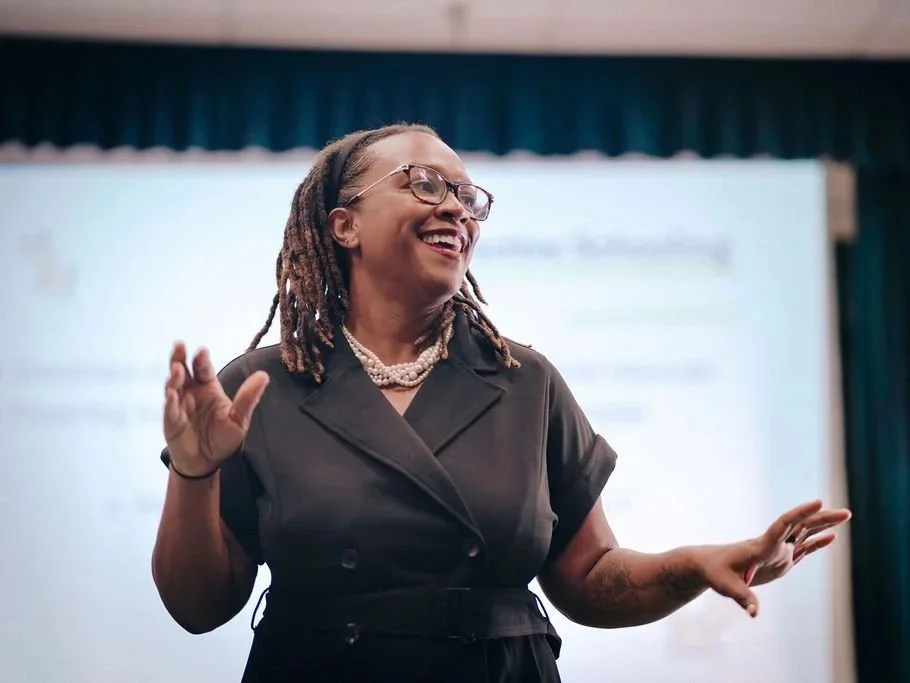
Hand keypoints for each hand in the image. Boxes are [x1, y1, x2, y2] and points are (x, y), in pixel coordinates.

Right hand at [163, 342, 268, 476]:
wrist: (207, 462)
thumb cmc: (223, 438)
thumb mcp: (239, 418)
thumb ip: (248, 397)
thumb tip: (264, 375)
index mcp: (208, 387)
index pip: (204, 369)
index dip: (202, 359)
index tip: (202, 351)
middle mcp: (191, 392)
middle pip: (183, 370)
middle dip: (179, 358)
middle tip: (179, 346)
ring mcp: (179, 405)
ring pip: (173, 386)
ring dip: (174, 377)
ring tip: (177, 369)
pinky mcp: (171, 421)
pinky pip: (169, 409)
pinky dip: (170, 402)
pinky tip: (171, 395)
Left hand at [691, 500, 851, 616]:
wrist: (707, 566)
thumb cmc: (714, 573)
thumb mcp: (726, 586)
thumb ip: (742, 597)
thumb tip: (754, 613)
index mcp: (760, 546)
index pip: (783, 525)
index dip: (800, 513)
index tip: (819, 502)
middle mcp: (772, 545)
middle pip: (800, 526)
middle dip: (822, 518)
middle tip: (846, 513)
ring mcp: (777, 551)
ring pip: (804, 534)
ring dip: (823, 525)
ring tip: (845, 516)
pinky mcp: (779, 560)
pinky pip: (802, 548)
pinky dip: (817, 542)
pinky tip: (831, 537)